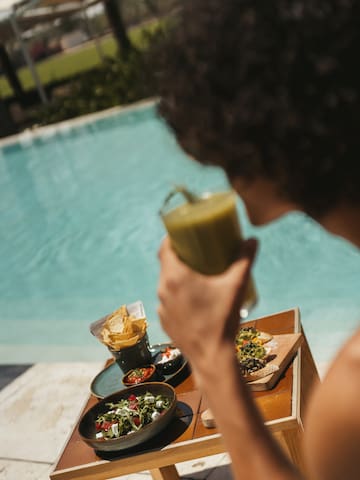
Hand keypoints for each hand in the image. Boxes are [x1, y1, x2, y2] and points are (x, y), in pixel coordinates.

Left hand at [157, 236, 257, 368]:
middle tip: (196, 251)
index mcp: (175, 277)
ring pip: (166, 284)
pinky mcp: (165, 321)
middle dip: (179, 256)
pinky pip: (168, 301)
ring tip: (195, 274)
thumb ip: (244, 260)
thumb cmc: (222, 319)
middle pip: (166, 265)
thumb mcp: (236, 286)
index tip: (183, 234)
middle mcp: (163, 290)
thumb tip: (252, 240)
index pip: (165, 248)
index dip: (172, 238)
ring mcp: (162, 307)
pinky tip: (192, 298)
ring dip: (177, 277)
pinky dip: (177, 295)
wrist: (212, 357)